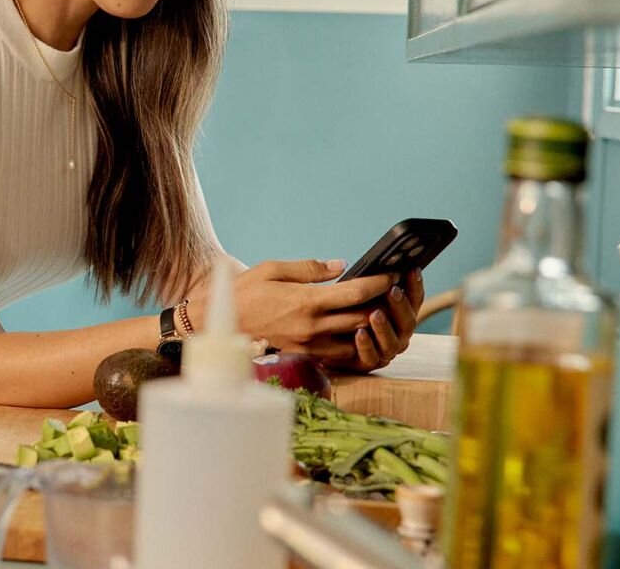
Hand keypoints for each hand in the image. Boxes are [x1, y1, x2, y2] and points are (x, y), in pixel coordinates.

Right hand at [188, 259, 400, 365]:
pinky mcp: (305, 354)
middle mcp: (312, 326)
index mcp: (305, 301)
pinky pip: (341, 353)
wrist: (223, 321)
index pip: (354, 293)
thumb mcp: (274, 269)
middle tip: (396, 291)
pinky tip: (360, 329)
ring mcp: (310, 344)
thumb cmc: (246, 290)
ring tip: (381, 310)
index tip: (393, 274)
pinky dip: (356, 342)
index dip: (378, 283)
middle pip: (361, 318)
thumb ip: (311, 268)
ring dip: (371, 326)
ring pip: (356, 339)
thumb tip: (341, 266)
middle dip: (382, 304)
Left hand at [330, 267, 425, 372]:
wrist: (315, 341)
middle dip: (401, 305)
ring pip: (392, 342)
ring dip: (384, 327)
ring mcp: (382, 350)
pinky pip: (369, 358)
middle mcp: (395, 333)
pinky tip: (359, 333)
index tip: (412, 269)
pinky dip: (366, 346)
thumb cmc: (333, 311)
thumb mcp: (344, 293)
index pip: (413, 299)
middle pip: (408, 322)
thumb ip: (355, 282)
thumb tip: (352, 264)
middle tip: (392, 291)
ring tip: (375, 313)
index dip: (414, 285)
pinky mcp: (364, 364)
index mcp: (396, 313)